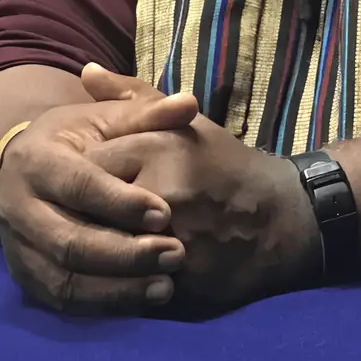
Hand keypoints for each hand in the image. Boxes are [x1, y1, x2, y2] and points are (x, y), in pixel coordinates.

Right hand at [0, 85, 198, 313]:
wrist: (31, 170)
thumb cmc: (80, 141)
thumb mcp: (107, 118)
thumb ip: (147, 113)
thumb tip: (189, 104)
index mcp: (35, 159)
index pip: (77, 184)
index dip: (120, 202)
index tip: (165, 213)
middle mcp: (16, 206)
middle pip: (68, 240)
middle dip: (125, 253)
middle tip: (175, 255)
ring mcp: (17, 247)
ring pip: (63, 279)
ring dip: (117, 288)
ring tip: (166, 286)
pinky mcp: (26, 277)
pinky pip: (63, 300)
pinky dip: (103, 305)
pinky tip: (142, 301)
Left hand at [91, 116, 319, 314]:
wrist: (283, 220)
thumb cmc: (227, 165)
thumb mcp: (185, 123)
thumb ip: (131, 98)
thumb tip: (85, 71)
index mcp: (160, 151)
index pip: (88, 167)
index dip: (77, 179)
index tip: (80, 185)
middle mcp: (164, 196)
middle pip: (90, 214)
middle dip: (82, 218)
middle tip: (80, 219)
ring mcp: (174, 244)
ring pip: (107, 256)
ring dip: (97, 255)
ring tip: (96, 248)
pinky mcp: (182, 284)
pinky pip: (130, 288)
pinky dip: (120, 285)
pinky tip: (120, 276)